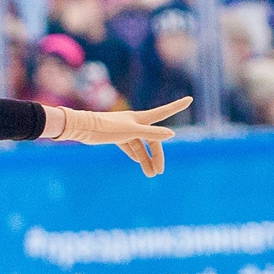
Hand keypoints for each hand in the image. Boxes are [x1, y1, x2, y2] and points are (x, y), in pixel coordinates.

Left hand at [58, 97, 187, 176]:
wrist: (83, 128)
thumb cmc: (107, 127)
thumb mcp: (131, 132)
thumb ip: (151, 133)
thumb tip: (172, 134)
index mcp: (141, 118)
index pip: (163, 112)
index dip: (177, 106)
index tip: (189, 99)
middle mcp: (135, 122)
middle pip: (152, 139)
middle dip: (157, 155)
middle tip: (159, 172)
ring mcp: (125, 130)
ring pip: (141, 145)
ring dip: (145, 159)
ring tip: (151, 175)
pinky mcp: (116, 136)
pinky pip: (129, 146)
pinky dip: (134, 153)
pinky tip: (137, 162)